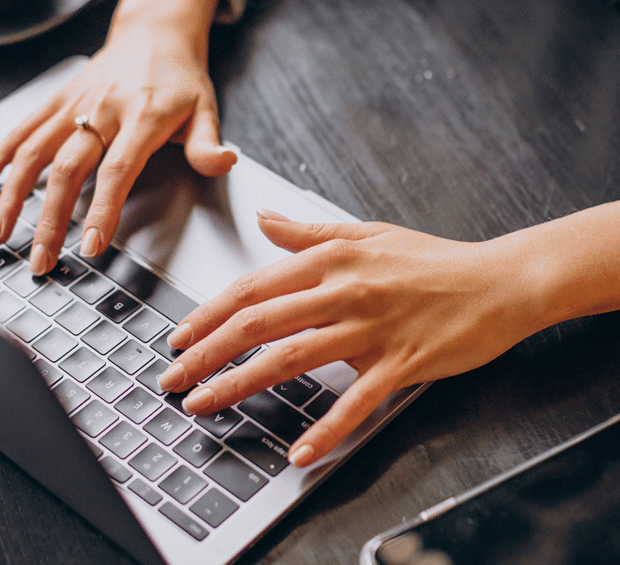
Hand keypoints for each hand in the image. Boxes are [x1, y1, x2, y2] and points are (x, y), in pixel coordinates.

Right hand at [0, 0, 236, 273]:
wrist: (154, 32)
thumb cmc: (181, 77)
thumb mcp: (206, 108)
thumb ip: (208, 143)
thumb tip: (224, 163)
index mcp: (142, 116)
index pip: (118, 169)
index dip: (102, 209)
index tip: (90, 245)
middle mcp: (101, 109)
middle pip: (68, 168)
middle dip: (49, 219)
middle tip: (40, 260)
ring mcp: (73, 104)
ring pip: (33, 151)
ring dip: (11, 196)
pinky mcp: (56, 100)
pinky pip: (20, 130)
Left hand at [157, 211, 543, 466]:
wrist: (497, 281)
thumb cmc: (431, 259)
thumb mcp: (366, 233)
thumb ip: (309, 232)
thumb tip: (264, 220)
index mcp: (330, 260)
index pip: (252, 287)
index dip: (209, 314)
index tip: (180, 337)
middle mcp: (343, 291)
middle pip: (259, 322)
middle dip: (207, 352)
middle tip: (174, 376)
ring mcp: (371, 329)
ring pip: (292, 358)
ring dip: (241, 384)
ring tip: (206, 404)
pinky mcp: (400, 364)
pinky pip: (356, 401)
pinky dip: (326, 429)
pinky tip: (299, 451)